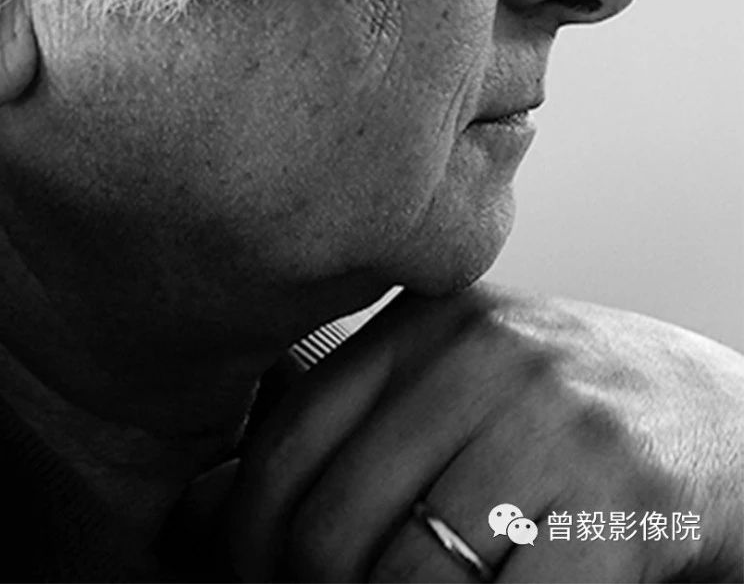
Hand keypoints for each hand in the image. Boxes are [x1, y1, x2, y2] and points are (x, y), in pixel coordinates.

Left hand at [229, 284, 743, 580]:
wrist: (716, 413)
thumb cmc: (551, 414)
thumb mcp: (443, 391)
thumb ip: (341, 434)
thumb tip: (189, 523)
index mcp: (424, 322)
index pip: (291, 436)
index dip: (249, 534)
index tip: (251, 579)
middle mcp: (483, 354)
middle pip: (337, 516)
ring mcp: (556, 420)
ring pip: (412, 576)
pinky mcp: (626, 498)